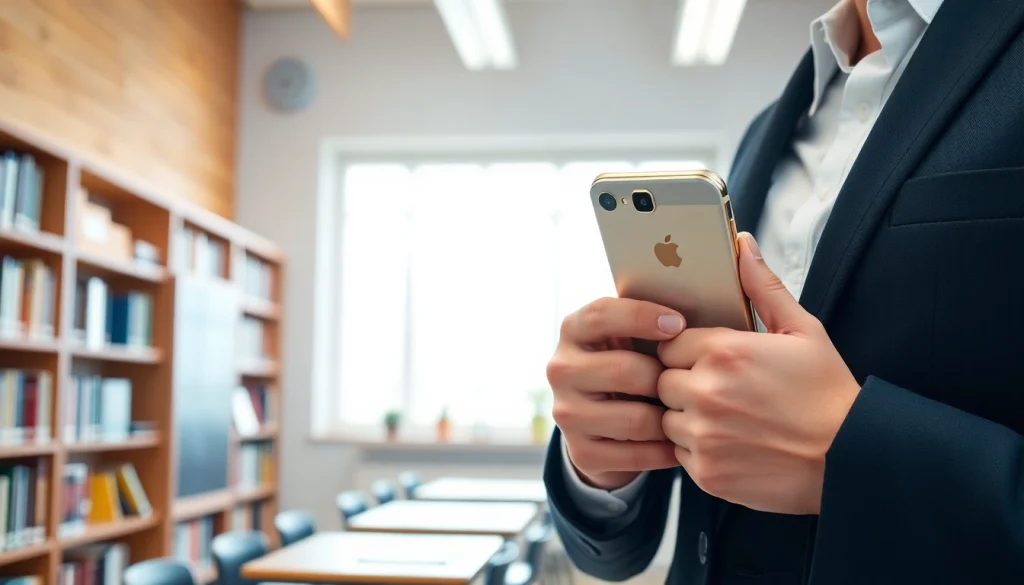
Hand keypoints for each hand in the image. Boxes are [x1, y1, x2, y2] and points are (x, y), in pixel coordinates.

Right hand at [547, 297, 683, 489]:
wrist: (604, 423)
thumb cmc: (632, 363)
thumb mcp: (630, 336)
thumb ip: (647, 322)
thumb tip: (686, 321)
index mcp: (573, 331)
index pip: (601, 315)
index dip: (641, 316)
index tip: (679, 325)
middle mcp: (561, 370)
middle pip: (626, 370)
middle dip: (665, 379)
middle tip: (689, 385)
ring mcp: (567, 413)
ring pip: (635, 419)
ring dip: (669, 421)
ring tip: (688, 416)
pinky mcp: (581, 452)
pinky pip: (636, 455)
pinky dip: (665, 452)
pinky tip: (678, 444)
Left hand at [657, 233, 860, 514]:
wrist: (852, 458)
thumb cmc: (828, 394)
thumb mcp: (803, 331)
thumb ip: (762, 287)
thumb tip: (742, 245)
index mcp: (723, 351)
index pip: (668, 342)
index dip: (686, 350)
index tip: (706, 358)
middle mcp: (705, 392)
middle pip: (661, 380)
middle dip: (683, 382)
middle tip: (719, 389)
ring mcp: (703, 435)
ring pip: (666, 419)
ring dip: (686, 417)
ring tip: (727, 416)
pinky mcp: (706, 472)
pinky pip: (678, 453)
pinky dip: (697, 449)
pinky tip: (730, 441)